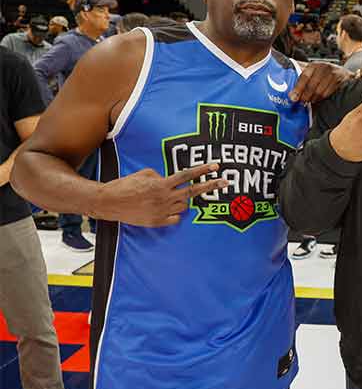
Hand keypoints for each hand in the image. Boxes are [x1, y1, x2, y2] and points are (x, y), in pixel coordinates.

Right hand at [94, 163, 226, 226]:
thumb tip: (169, 180)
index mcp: (161, 184)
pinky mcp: (157, 222)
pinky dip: (174, 214)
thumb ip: (160, 176)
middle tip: (225, 182)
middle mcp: (165, 198)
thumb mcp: (143, 174)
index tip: (216, 166)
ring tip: (169, 198)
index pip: (187, 175)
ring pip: (184, 206)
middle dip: (211, 186)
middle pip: (193, 191)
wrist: (108, 203)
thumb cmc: (124, 185)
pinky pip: (175, 218)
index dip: (203, 170)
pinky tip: (166, 209)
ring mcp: (162, 211)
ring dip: (182, 201)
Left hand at [289, 61, 353, 103]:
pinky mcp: (340, 80)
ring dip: (314, 98)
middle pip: (312, 86)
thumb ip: (302, 83)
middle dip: (305, 96)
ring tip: (311, 100)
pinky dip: (322, 98)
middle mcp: (323, 67)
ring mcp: (333, 73)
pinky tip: (319, 99)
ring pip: (320, 91)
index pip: (304, 77)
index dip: (298, 88)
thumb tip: (292, 96)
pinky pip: (328, 93)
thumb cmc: (325, 75)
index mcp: (314, 65)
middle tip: (302, 102)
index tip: (293, 98)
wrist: (344, 73)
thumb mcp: (313, 74)